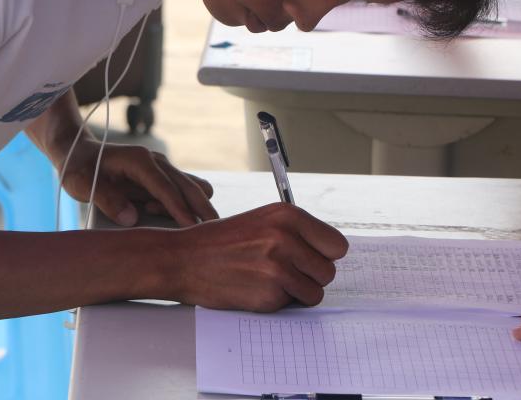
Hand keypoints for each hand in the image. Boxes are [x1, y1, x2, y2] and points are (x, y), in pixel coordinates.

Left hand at [59, 137, 217, 227]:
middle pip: (190, 186)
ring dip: (192, 208)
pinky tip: (166, 219)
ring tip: (175, 227)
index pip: (167, 188)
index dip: (180, 209)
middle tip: (213, 236)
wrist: (77, 152)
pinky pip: (182, 192)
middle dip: (202, 210)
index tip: (192, 229)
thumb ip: (106, 199)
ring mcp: (160, 169)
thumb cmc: (78, 168)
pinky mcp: (160, 178)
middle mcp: (156, 162)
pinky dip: (183, 207)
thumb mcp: (82, 183)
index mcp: (140, 161)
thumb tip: (131, 219)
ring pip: (192, 188)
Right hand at [167, 202, 347, 309]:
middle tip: (285, 271)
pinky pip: (293, 305)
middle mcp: (285, 238)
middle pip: (329, 271)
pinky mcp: (269, 294)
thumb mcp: (261, 221)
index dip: (324, 255)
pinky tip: (256, 288)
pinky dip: (278, 302)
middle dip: (311, 276)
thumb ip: (295, 232)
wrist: (184, 259)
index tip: (310, 258)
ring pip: (316, 292)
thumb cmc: (221, 241)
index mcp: (287, 215)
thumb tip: (330, 253)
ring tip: (270, 280)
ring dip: (297, 292)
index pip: (336, 245)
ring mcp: (277, 267)